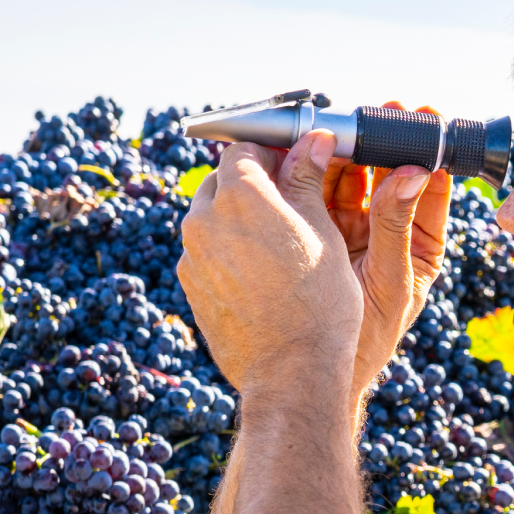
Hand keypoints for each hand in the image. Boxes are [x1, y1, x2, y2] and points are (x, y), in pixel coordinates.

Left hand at [177, 132, 362, 396]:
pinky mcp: (190, 287)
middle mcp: (204, 219)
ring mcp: (192, 256)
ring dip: (239, 219)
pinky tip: (263, 275)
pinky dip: (229, 252)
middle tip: (291, 205)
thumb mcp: (324, 232)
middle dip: (252, 186)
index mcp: (240, 195)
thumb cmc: (320, 302)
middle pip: (222, 181)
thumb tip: (313, 140)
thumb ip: (308, 180)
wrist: (292, 372)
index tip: (294, 166)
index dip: (270, 153)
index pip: (243, 149)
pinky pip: (207, 253)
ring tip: (280, 246)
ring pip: (212, 218)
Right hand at [322, 104, 453, 404]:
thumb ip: (397, 227)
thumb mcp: (390, 282)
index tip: (426, 117)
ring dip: (344, 150)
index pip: (431, 186)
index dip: (428, 149)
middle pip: (387, 172)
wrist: (311, 375)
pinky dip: (313, 169)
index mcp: (420, 245)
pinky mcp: (315, 231)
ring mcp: (349, 228)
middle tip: (378, 110)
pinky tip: (309, 147)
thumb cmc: (365, 339)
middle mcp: (386, 231)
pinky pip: (316, 192)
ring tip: (341, 123)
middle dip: (381, 140)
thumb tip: (416, 172)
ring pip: (350, 177)